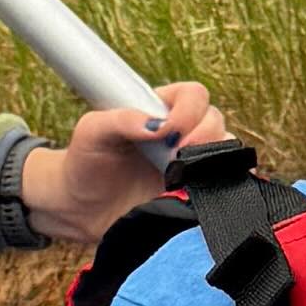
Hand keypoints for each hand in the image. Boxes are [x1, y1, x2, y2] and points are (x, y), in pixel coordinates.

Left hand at [20, 80, 229, 245]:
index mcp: (160, 109)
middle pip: (215, 120)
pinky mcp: (193, 193)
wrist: (80, 210)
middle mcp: (181, 134)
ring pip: (225, 152)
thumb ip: (121, 119)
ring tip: (181, 176)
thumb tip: (158, 125)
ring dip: (211, 160)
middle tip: (176, 156)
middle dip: (203, 136)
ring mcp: (190, 164)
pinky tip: (195, 191)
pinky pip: (222, 185)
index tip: (168, 130)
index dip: (188, 110)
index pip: (193, 95)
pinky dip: (219, 185)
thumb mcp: (92, 132)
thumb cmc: (84, 163)